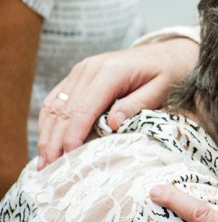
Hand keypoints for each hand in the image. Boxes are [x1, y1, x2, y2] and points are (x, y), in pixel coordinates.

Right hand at [37, 38, 198, 167]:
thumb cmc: (169, 72)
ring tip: (44, 162)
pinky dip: (49, 122)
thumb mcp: (162, 88)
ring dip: (46, 134)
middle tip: (50, 169)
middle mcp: (90, 68)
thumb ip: (137, 105)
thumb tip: (113, 124)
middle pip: (64, 109)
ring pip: (55, 105)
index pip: (83, 108)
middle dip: (54, 141)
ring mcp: (82, 70)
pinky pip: (57, 98)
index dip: (73, 134)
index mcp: (111, 71)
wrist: (169, 52)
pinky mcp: (79, 74)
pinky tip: (47, 141)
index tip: (68, 158)